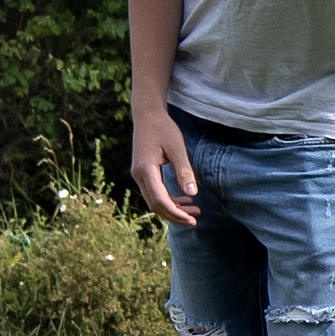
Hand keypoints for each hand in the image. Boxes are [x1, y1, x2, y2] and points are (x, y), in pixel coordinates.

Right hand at [128, 98, 201, 225]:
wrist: (147, 115)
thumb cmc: (163, 128)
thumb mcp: (177, 148)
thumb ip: (184, 171)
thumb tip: (193, 193)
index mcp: (145, 170)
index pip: (160, 200)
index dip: (176, 213)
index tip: (192, 220)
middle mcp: (139, 176)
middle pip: (156, 205)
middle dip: (175, 215)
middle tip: (195, 220)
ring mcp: (139, 175)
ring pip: (155, 200)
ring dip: (173, 208)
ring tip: (195, 211)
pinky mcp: (143, 173)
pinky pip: (155, 192)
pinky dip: (169, 199)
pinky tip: (185, 199)